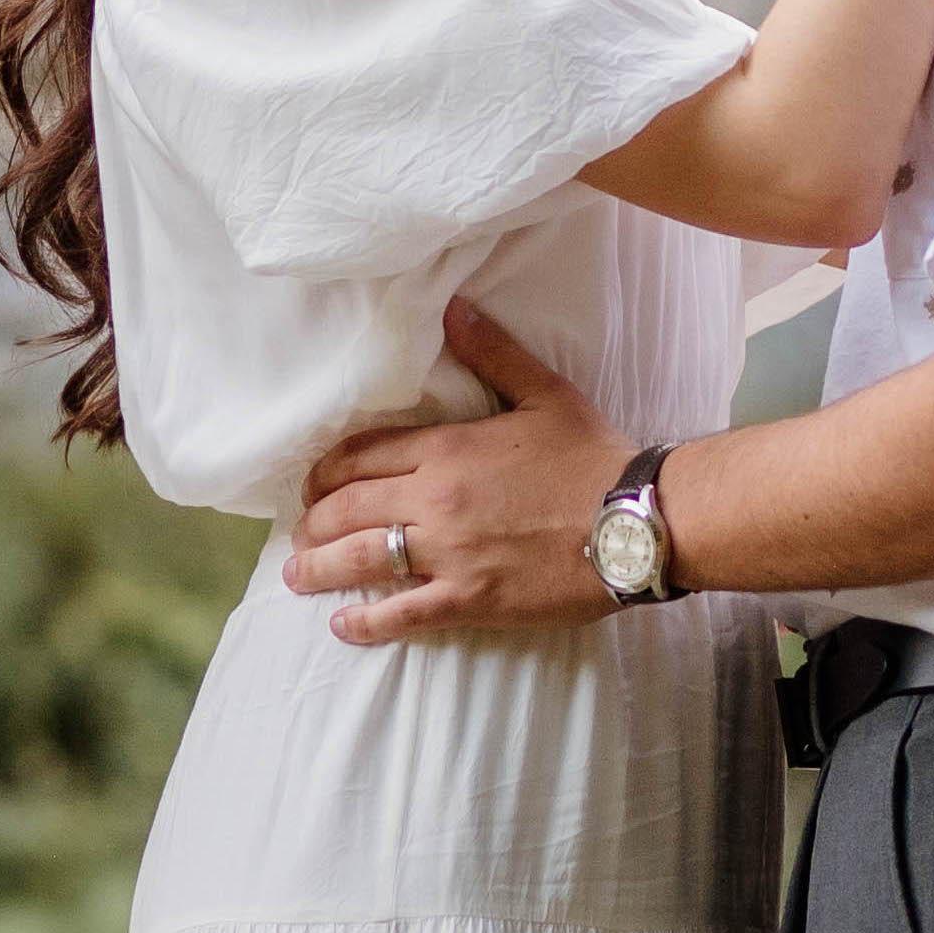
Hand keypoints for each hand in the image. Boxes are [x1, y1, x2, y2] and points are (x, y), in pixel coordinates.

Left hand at [287, 298, 626, 646]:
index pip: (362, 456)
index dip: (327, 471)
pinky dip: (365, 622)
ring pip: (361, 560)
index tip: (314, 485)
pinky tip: (342, 625)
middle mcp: (435, 501)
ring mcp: (448, 553)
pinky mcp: (469, 599)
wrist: (636, 521)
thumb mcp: (544, 393)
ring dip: (319, 569)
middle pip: (348, 509)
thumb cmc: (593, 457)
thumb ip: (493, 352)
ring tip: (297, 576)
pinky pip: (402, 614)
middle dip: (313, 522)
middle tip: (298, 534)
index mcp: (447, 449)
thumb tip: (453, 307)